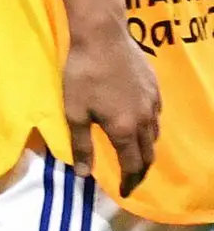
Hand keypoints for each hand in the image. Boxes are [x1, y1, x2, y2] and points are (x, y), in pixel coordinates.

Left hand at [66, 21, 163, 196]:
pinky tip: (139, 126)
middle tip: (131, 179)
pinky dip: (149, 129)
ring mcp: (154, 102)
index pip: (132, 164)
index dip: (129, 181)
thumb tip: (83, 174)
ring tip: (134, 156)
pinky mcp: (155, 88)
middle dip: (140, 170)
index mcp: (124, 129)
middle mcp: (144, 119)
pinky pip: (157, 116)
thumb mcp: (74, 113)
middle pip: (148, 153)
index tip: (123, 191)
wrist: (103, 38)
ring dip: (146, 149)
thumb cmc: (82, 75)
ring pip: (155, 135)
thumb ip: (81, 145)